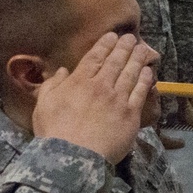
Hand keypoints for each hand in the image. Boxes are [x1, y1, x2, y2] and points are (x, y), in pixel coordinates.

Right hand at [32, 33, 155, 163]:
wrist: (73, 157)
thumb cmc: (55, 133)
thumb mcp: (43, 105)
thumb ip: (52, 86)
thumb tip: (62, 71)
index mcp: (79, 82)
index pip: (95, 57)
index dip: (105, 44)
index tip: (112, 35)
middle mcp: (101, 86)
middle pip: (116, 61)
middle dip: (124, 47)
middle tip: (131, 38)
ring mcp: (118, 99)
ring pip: (131, 73)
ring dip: (138, 59)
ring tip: (143, 49)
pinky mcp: (131, 114)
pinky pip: (141, 92)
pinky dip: (146, 80)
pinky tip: (149, 72)